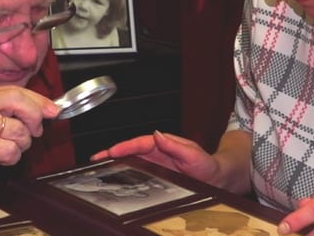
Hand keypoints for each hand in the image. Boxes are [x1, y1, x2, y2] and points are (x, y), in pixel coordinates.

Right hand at [0, 85, 59, 183]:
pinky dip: (12, 156)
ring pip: (18, 129)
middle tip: (38, 128)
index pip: (13, 90)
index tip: (51, 108)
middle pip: (18, 101)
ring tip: (13, 147)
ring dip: (23, 142)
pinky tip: (4, 158)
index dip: (37, 99)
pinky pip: (9, 149)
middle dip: (36, 115)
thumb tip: (23, 110)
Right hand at [90, 131, 219, 183]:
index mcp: (163, 143)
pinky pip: (136, 168)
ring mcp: (155, 161)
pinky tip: (113, 173)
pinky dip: (123, 169)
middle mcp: (157, 151)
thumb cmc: (207, 165)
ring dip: (114, 160)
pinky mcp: (156, 172)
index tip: (112, 151)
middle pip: (130, 150)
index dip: (124, 146)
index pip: (139, 143)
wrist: (218, 178)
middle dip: (112, 152)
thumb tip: (157, 135)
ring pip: (130, 159)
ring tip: (98, 164)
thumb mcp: (193, 154)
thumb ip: (175, 145)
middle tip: (95, 158)